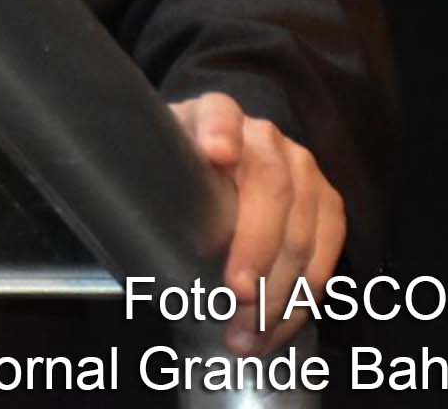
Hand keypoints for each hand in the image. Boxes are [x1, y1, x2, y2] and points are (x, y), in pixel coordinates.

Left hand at [170, 93, 344, 355]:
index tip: (216, 155)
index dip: (220, 133)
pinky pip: (327, 251)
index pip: (219, 115)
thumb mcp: (156, 162)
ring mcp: (303, 168)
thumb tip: (119, 219)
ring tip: (249, 333)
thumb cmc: (179, 170)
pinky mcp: (327, 202)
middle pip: (271, 188)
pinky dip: (304, 296)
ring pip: (303, 230)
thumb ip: (147, 177)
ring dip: (280, 290)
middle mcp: (265, 137)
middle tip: (237, 296)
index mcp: (214, 115)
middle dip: (256, 247)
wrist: (220, 159)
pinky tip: (279, 326)